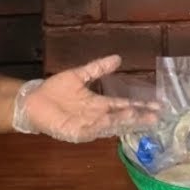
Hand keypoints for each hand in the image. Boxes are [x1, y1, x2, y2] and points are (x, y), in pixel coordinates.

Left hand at [12, 55, 159, 142]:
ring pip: (109, 125)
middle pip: (121, 118)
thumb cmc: (55, 90)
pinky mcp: (74, 132)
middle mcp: (96, 116)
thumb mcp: (79, 75)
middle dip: (138, 117)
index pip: (124, 105)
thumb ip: (98, 68)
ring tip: (136, 115)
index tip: (157, 106)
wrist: (33, 100)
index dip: (140, 105)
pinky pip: (89, 130)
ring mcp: (87, 125)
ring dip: (122, 121)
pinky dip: (99, 126)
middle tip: (155, 117)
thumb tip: (118, 57)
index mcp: (98, 104)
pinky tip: (109, 121)